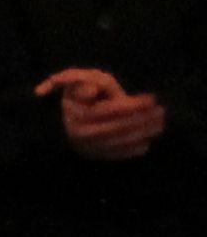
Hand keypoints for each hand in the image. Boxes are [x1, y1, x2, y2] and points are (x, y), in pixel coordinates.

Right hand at [40, 67, 167, 161]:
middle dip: (141, 119)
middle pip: (116, 128)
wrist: (74, 114)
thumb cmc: (84, 92)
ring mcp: (88, 147)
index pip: (108, 111)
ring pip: (120, 142)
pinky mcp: (96, 155)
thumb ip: (89, 81)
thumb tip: (91, 92)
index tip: (152, 98)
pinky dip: (136, 148)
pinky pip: (120, 154)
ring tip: (160, 122)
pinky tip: (148, 138)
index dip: (132, 105)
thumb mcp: (84, 81)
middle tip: (161, 111)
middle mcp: (79, 134)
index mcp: (76, 114)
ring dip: (144, 133)